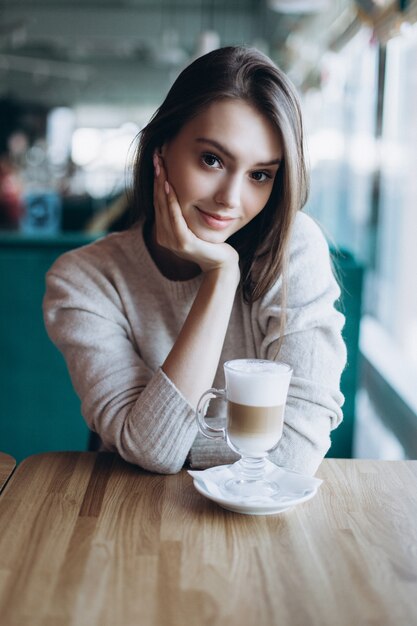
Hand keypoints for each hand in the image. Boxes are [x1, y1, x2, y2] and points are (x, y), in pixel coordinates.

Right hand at [153, 153, 239, 275]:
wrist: (221, 264)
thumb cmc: (211, 243)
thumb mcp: (194, 225)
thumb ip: (185, 213)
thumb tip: (181, 191)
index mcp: (164, 232)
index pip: (158, 201)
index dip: (157, 180)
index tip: (158, 160)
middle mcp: (164, 237)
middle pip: (158, 201)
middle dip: (157, 177)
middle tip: (156, 156)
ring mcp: (171, 241)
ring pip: (163, 207)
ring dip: (161, 184)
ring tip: (160, 166)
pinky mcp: (182, 243)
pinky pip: (174, 217)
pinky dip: (171, 201)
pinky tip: (170, 186)